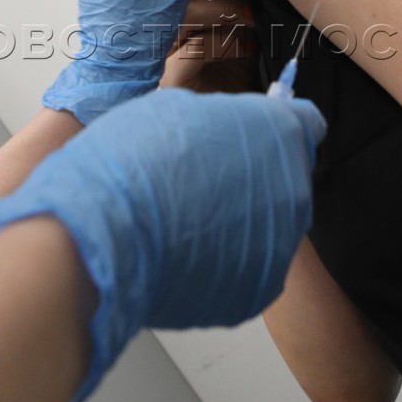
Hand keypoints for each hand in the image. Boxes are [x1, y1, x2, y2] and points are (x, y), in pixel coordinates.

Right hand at [0, 88, 327, 401]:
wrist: (97, 238)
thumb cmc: (127, 168)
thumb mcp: (175, 110)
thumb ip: (219, 121)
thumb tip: (226, 130)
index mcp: (280, 136)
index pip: (305, 124)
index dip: (275, 128)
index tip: (257, 136)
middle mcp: (293, 191)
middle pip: (285, 179)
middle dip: (253, 177)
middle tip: (201, 181)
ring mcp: (278, 247)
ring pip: (267, 227)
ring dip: (237, 222)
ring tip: (184, 221)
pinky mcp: (256, 291)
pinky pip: (247, 268)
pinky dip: (222, 262)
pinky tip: (183, 252)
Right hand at [161, 0, 261, 92]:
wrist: (223, 125)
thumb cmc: (227, 75)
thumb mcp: (232, 24)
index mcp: (167, 6)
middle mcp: (157, 25)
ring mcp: (159, 50)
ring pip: (182, 13)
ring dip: (221, 8)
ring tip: (247, 16)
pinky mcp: (170, 75)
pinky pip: (197, 48)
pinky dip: (227, 42)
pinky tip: (248, 46)